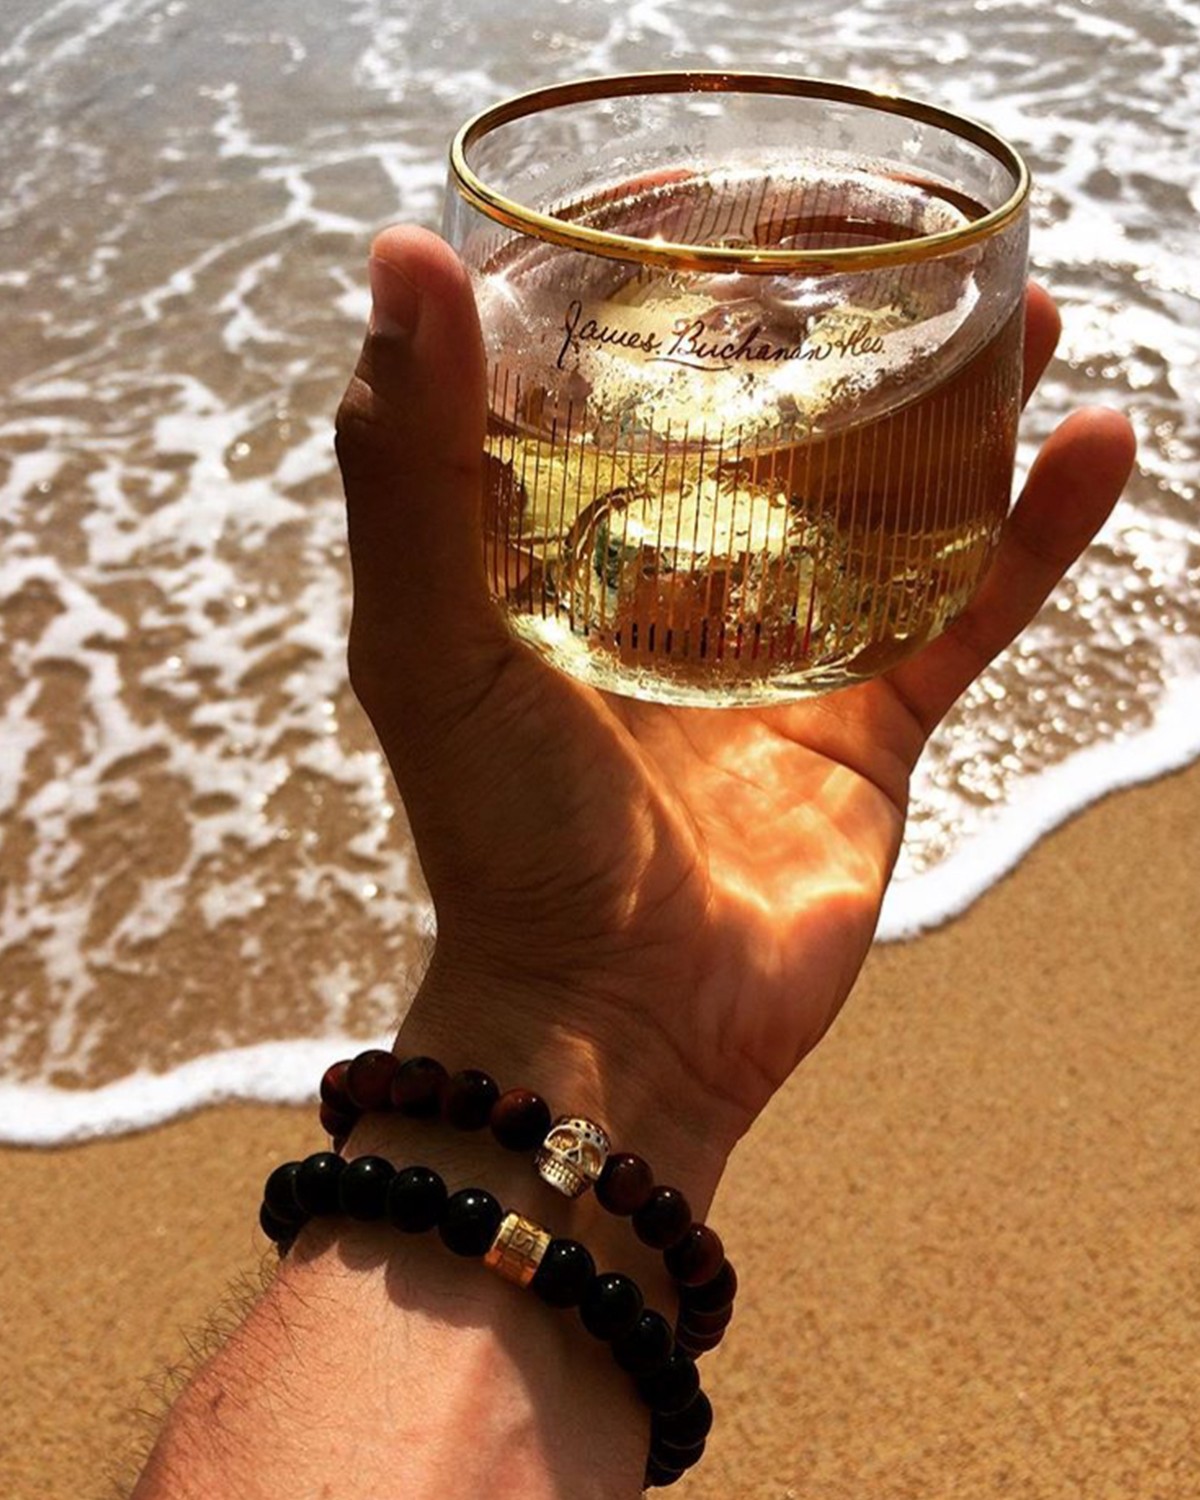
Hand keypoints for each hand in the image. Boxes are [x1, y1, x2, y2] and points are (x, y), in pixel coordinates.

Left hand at [336, 228, 1134, 1201]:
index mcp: (562, 570)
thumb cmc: (503, 842)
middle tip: (899, 257)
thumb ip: (408, 466)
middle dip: (836, 357)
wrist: (613, 1027)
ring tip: (1018, 317)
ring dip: (952, 422)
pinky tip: (1087, 444)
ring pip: (883, 516)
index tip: (724, 225)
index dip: (670, 315)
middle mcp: (670, 606)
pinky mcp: (868, 734)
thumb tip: (403, 257)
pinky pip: (965, 616)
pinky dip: (1028, 535)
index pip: (616, 411)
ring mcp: (779, 667)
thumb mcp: (426, 638)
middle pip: (769, 451)